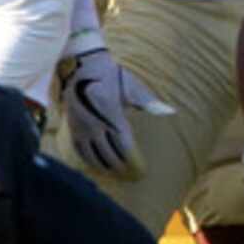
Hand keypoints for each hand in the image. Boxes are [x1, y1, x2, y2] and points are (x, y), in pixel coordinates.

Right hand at [58, 46, 170, 178]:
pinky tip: (98, 168)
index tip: (142, 172)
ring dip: (107, 168)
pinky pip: (80, 151)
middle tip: (133, 178)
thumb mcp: (132, 87)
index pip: (124, 147)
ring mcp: (82, 128)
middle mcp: (95, 125)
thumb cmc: (112, 76)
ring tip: (119, 176)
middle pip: (109, 155)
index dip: (133, 162)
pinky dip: (90, 162)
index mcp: (112, 116)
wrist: (83, 66)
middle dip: (122, 169)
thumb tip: (170, 111)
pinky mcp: (72, 128)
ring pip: (94, 156)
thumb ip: (149, 102)